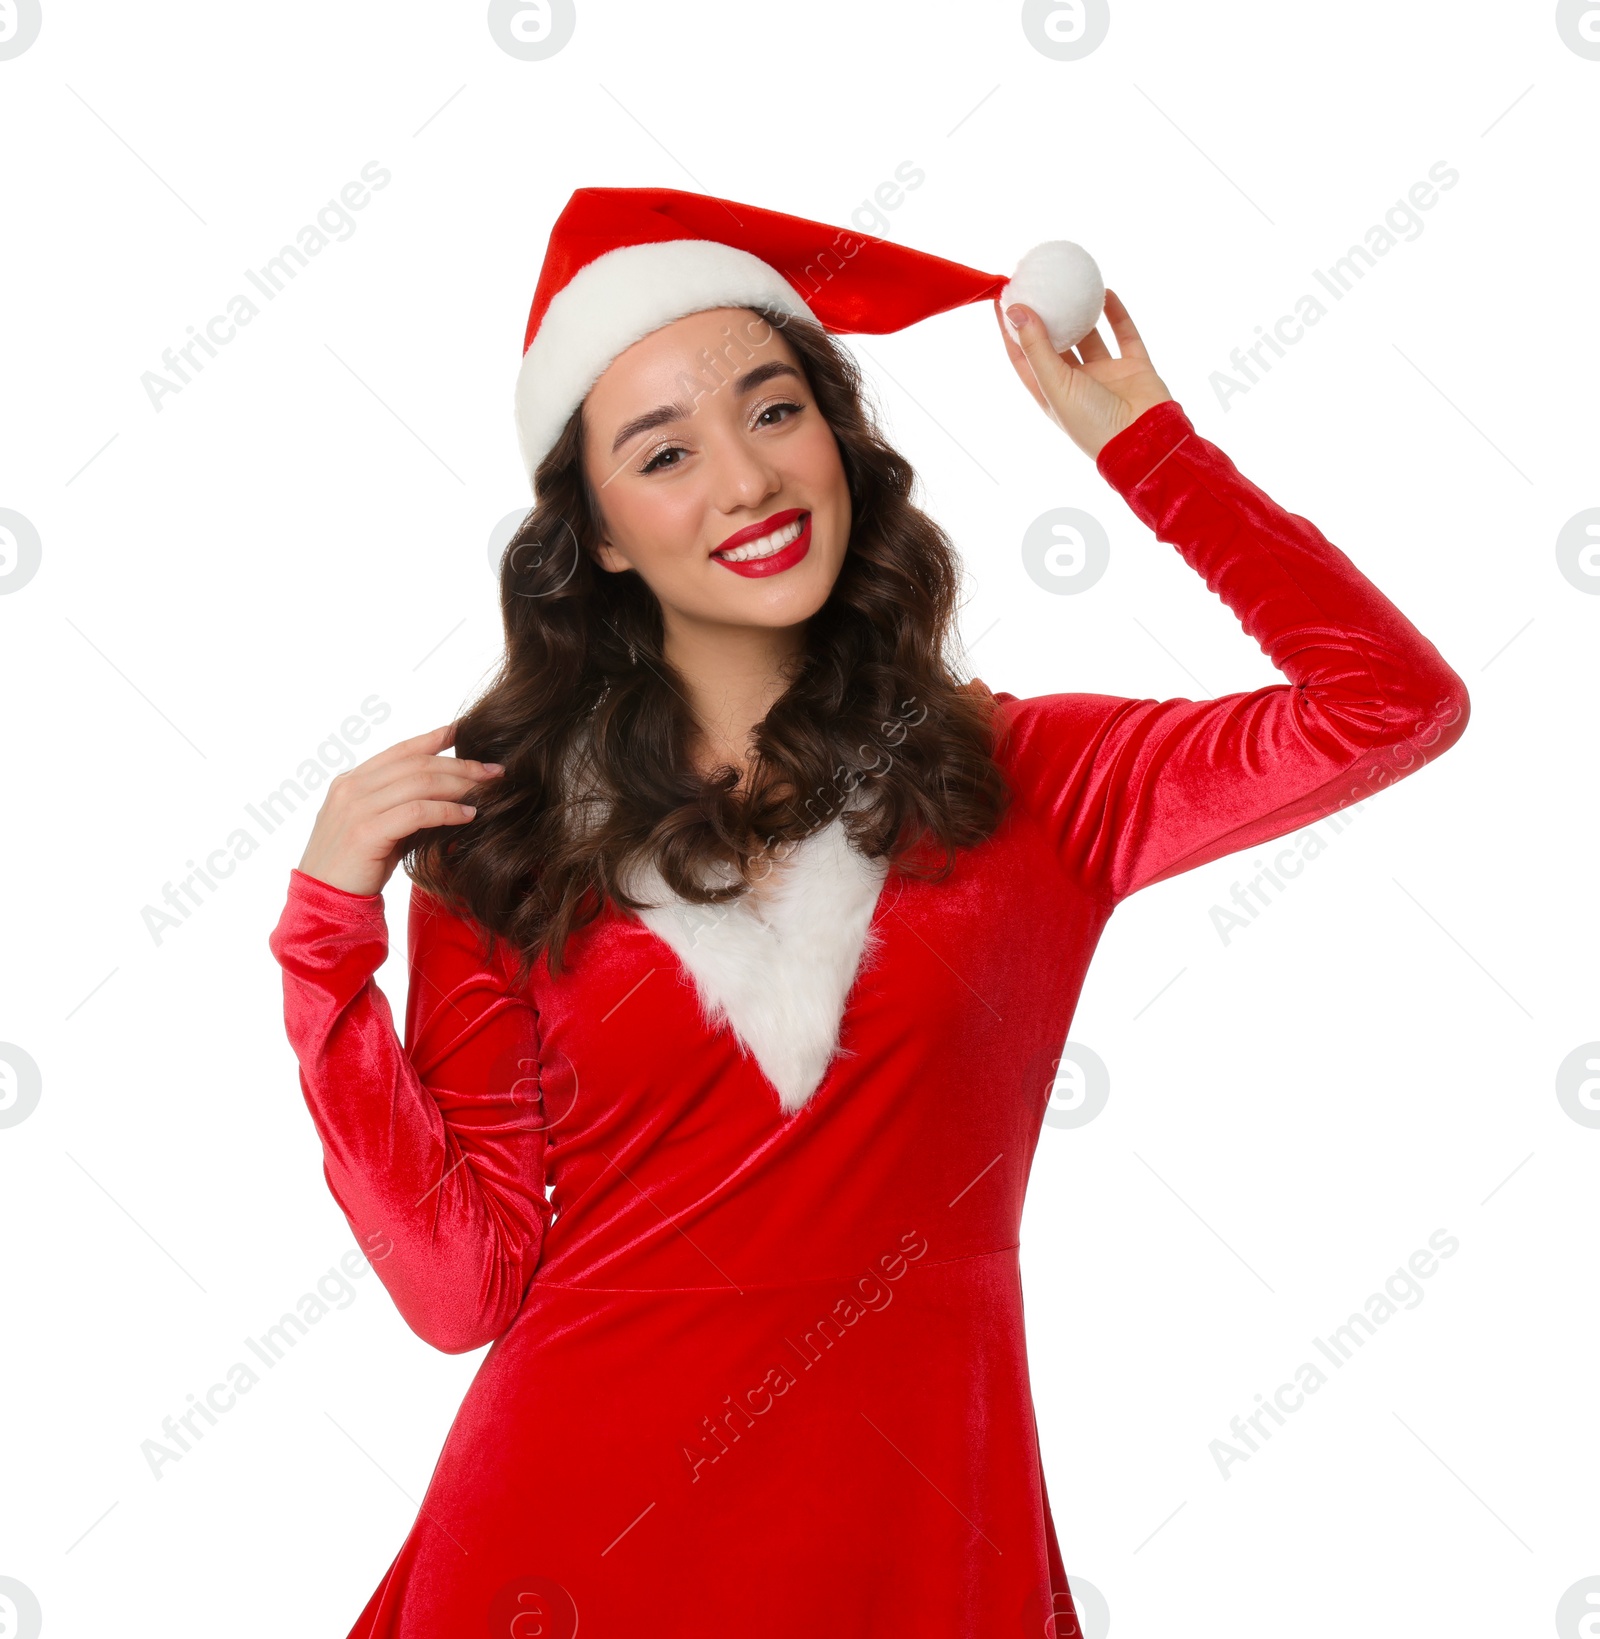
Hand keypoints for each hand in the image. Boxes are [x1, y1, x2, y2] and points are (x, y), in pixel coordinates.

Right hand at [296, 721, 504, 897]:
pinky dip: (447, 810)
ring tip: (488, 791)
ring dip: (460, 785)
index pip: (399, 751)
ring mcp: (355, 807)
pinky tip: (469, 815)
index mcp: (351, 781)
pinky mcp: (366, 832)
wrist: (324, 901)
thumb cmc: (356, 867)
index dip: (433, 738)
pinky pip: (416, 812)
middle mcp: (351, 788)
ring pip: (419, 783)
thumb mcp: (377, 827)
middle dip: (459, 764)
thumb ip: (401, 806)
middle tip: (494, 771)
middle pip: (416, 764)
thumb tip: (447, 795)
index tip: (463, 731)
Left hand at [996, 287, 1172, 460]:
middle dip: (1044, 315)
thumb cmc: (1094, 423)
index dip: (1011, 330)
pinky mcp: (1134, 366)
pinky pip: (1124, 334)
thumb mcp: (1056, 385)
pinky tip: (1105, 291)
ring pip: (1089, 336)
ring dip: (1079, 312)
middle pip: (1054, 342)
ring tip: (1068, 284)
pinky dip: (1116, 313)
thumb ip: (1036, 347)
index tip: (1002, 299)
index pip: (1023, 356)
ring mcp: (1106, 374)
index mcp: (1051, 392)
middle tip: (1035, 283)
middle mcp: (1076, 383)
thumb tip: (1015, 310)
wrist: (1144, 441)